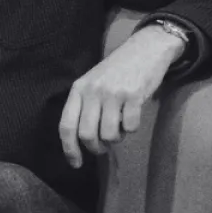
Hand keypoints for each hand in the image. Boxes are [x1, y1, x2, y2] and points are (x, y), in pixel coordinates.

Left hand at [58, 27, 184, 168]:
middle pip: (87, 135)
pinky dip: (132, 129)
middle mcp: (92, 92)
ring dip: (116, 139)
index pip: (66, 126)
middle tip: (103, 148)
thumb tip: (81, 141)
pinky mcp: (134, 95)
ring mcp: (113, 93)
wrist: (145, 48)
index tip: (76, 164)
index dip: (69, 149)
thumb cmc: (117, 70)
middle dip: (96, 148)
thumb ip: (84, 106)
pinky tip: (132, 116)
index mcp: (78, 89)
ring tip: (119, 128)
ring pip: (109, 134)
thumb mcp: (92, 82)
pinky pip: (130, 127)